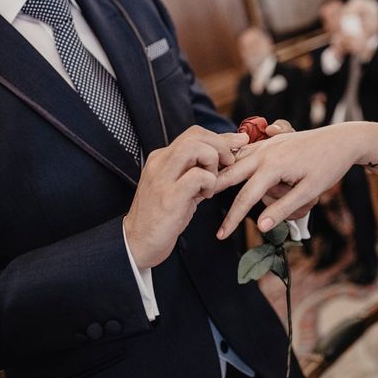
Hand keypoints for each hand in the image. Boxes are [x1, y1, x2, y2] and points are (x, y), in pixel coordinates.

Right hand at [125, 126, 248, 268]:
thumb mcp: (180, 188)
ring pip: (195, 149)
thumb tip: (224, 160)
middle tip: (230, 163)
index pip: (194, 134)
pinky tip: (206, 196)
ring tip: (212, 181)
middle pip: (196, 135)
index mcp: (162, 158)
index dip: (221, 137)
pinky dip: (210, 183)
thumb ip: (197, 172)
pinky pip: (197, 176)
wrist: (137, 243)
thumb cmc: (162, 218)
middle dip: (221, 145)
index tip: (239, 142)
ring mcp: (162, 178)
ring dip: (213, 162)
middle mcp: (160, 163)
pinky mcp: (169, 196)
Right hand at [216, 124, 358, 238]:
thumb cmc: (328, 166)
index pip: (245, 198)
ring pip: (237, 160)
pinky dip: (235, 160)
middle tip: (196, 204)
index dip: (232, 218)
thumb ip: (282, 209)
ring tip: (208, 189)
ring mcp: (267, 144)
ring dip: (224, 172)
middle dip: (213, 188)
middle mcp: (264, 152)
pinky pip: (246, 151)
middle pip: (230, 173)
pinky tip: (228, 167)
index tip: (220, 234)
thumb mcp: (309, 192)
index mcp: (272, 166)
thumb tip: (260, 226)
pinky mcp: (271, 141)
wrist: (343, 139)